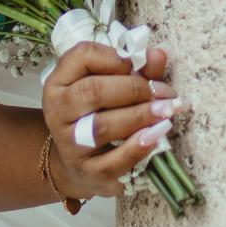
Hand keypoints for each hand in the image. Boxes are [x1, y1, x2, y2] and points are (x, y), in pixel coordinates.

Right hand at [42, 42, 184, 200]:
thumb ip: (136, 69)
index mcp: (60, 82)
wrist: (76, 165)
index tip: (139, 63)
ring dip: (141, 115)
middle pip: (93, 91)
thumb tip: (161, 54)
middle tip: (163, 91)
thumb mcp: (109, 87)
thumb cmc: (97, 115)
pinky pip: (114, 161)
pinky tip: (157, 135)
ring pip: (103, 126)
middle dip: (134, 88)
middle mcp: (58, 111)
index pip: (82, 56)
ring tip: (167, 110)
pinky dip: (138, 147)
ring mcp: (70, 144)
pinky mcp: (88, 172)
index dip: (116, 57)